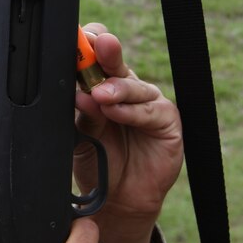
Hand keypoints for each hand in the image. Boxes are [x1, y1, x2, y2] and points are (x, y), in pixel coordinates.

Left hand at [73, 23, 182, 242]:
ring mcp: (148, 102)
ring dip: (116, 88)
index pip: (96, 56)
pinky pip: (150, 111)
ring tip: (98, 94)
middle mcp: (126, 89)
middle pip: (115, 62)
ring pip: (133, 86)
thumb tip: (80, 92)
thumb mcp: (81, 135)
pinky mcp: (167, 121)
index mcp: (103, 85)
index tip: (75, 41)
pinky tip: (115, 111)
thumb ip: (83, 112)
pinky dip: (131, 111)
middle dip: (104, 51)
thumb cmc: (97, 162)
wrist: (117, 201)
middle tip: (95, 45)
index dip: (87, 46)